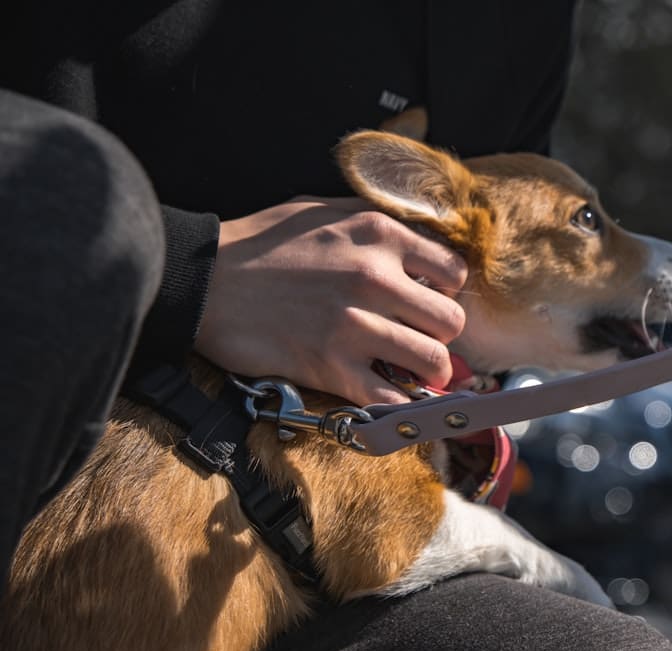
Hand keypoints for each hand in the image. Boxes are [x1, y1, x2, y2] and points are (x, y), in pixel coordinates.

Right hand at [194, 196, 466, 404]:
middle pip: (451, 322)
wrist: (202, 281)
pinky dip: (398, 404)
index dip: (446, 292)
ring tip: (411, 371)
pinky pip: (392, 398)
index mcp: (379, 234)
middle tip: (420, 340)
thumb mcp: (322, 210)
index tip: (427, 301)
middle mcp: (375, 277)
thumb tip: (419, 246)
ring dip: (428, 373)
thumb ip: (375, 224)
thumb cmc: (260, 243)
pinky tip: (388, 395)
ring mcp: (355, 325)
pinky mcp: (331, 367)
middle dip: (441, 335)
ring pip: (433, 363)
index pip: (454, 273)